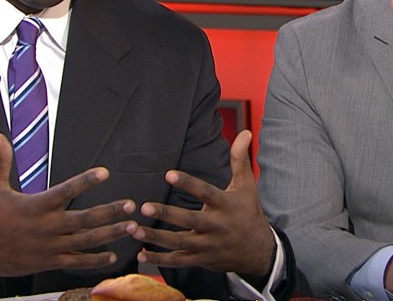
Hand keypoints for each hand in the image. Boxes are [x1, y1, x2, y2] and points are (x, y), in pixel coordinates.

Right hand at [0, 133, 136, 289]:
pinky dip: (95, 260)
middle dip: (110, 212)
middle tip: (130, 205)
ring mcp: (49, 247)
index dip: (86, 181)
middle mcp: (46, 228)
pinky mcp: (49, 261)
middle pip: (85, 220)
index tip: (105, 172)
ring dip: (111, 234)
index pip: (66, 191)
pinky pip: (76, 261)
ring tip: (131, 227)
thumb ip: (0, 160)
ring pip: (86, 242)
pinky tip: (112, 255)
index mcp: (34, 207)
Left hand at [131, 130, 275, 278]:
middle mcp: (217, 226)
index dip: (188, 183)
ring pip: (179, 243)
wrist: (258, 251)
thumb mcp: (247, 186)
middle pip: (189, 221)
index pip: (205, 192)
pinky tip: (141, 254)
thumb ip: (239, 159)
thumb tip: (245, 132)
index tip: (168, 174)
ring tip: (134, 229)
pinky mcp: (202, 260)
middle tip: (144, 207)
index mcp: (226, 205)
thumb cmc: (248, 211)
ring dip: (156, 237)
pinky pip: (179, 261)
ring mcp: (209, 246)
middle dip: (166, 214)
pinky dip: (159, 260)